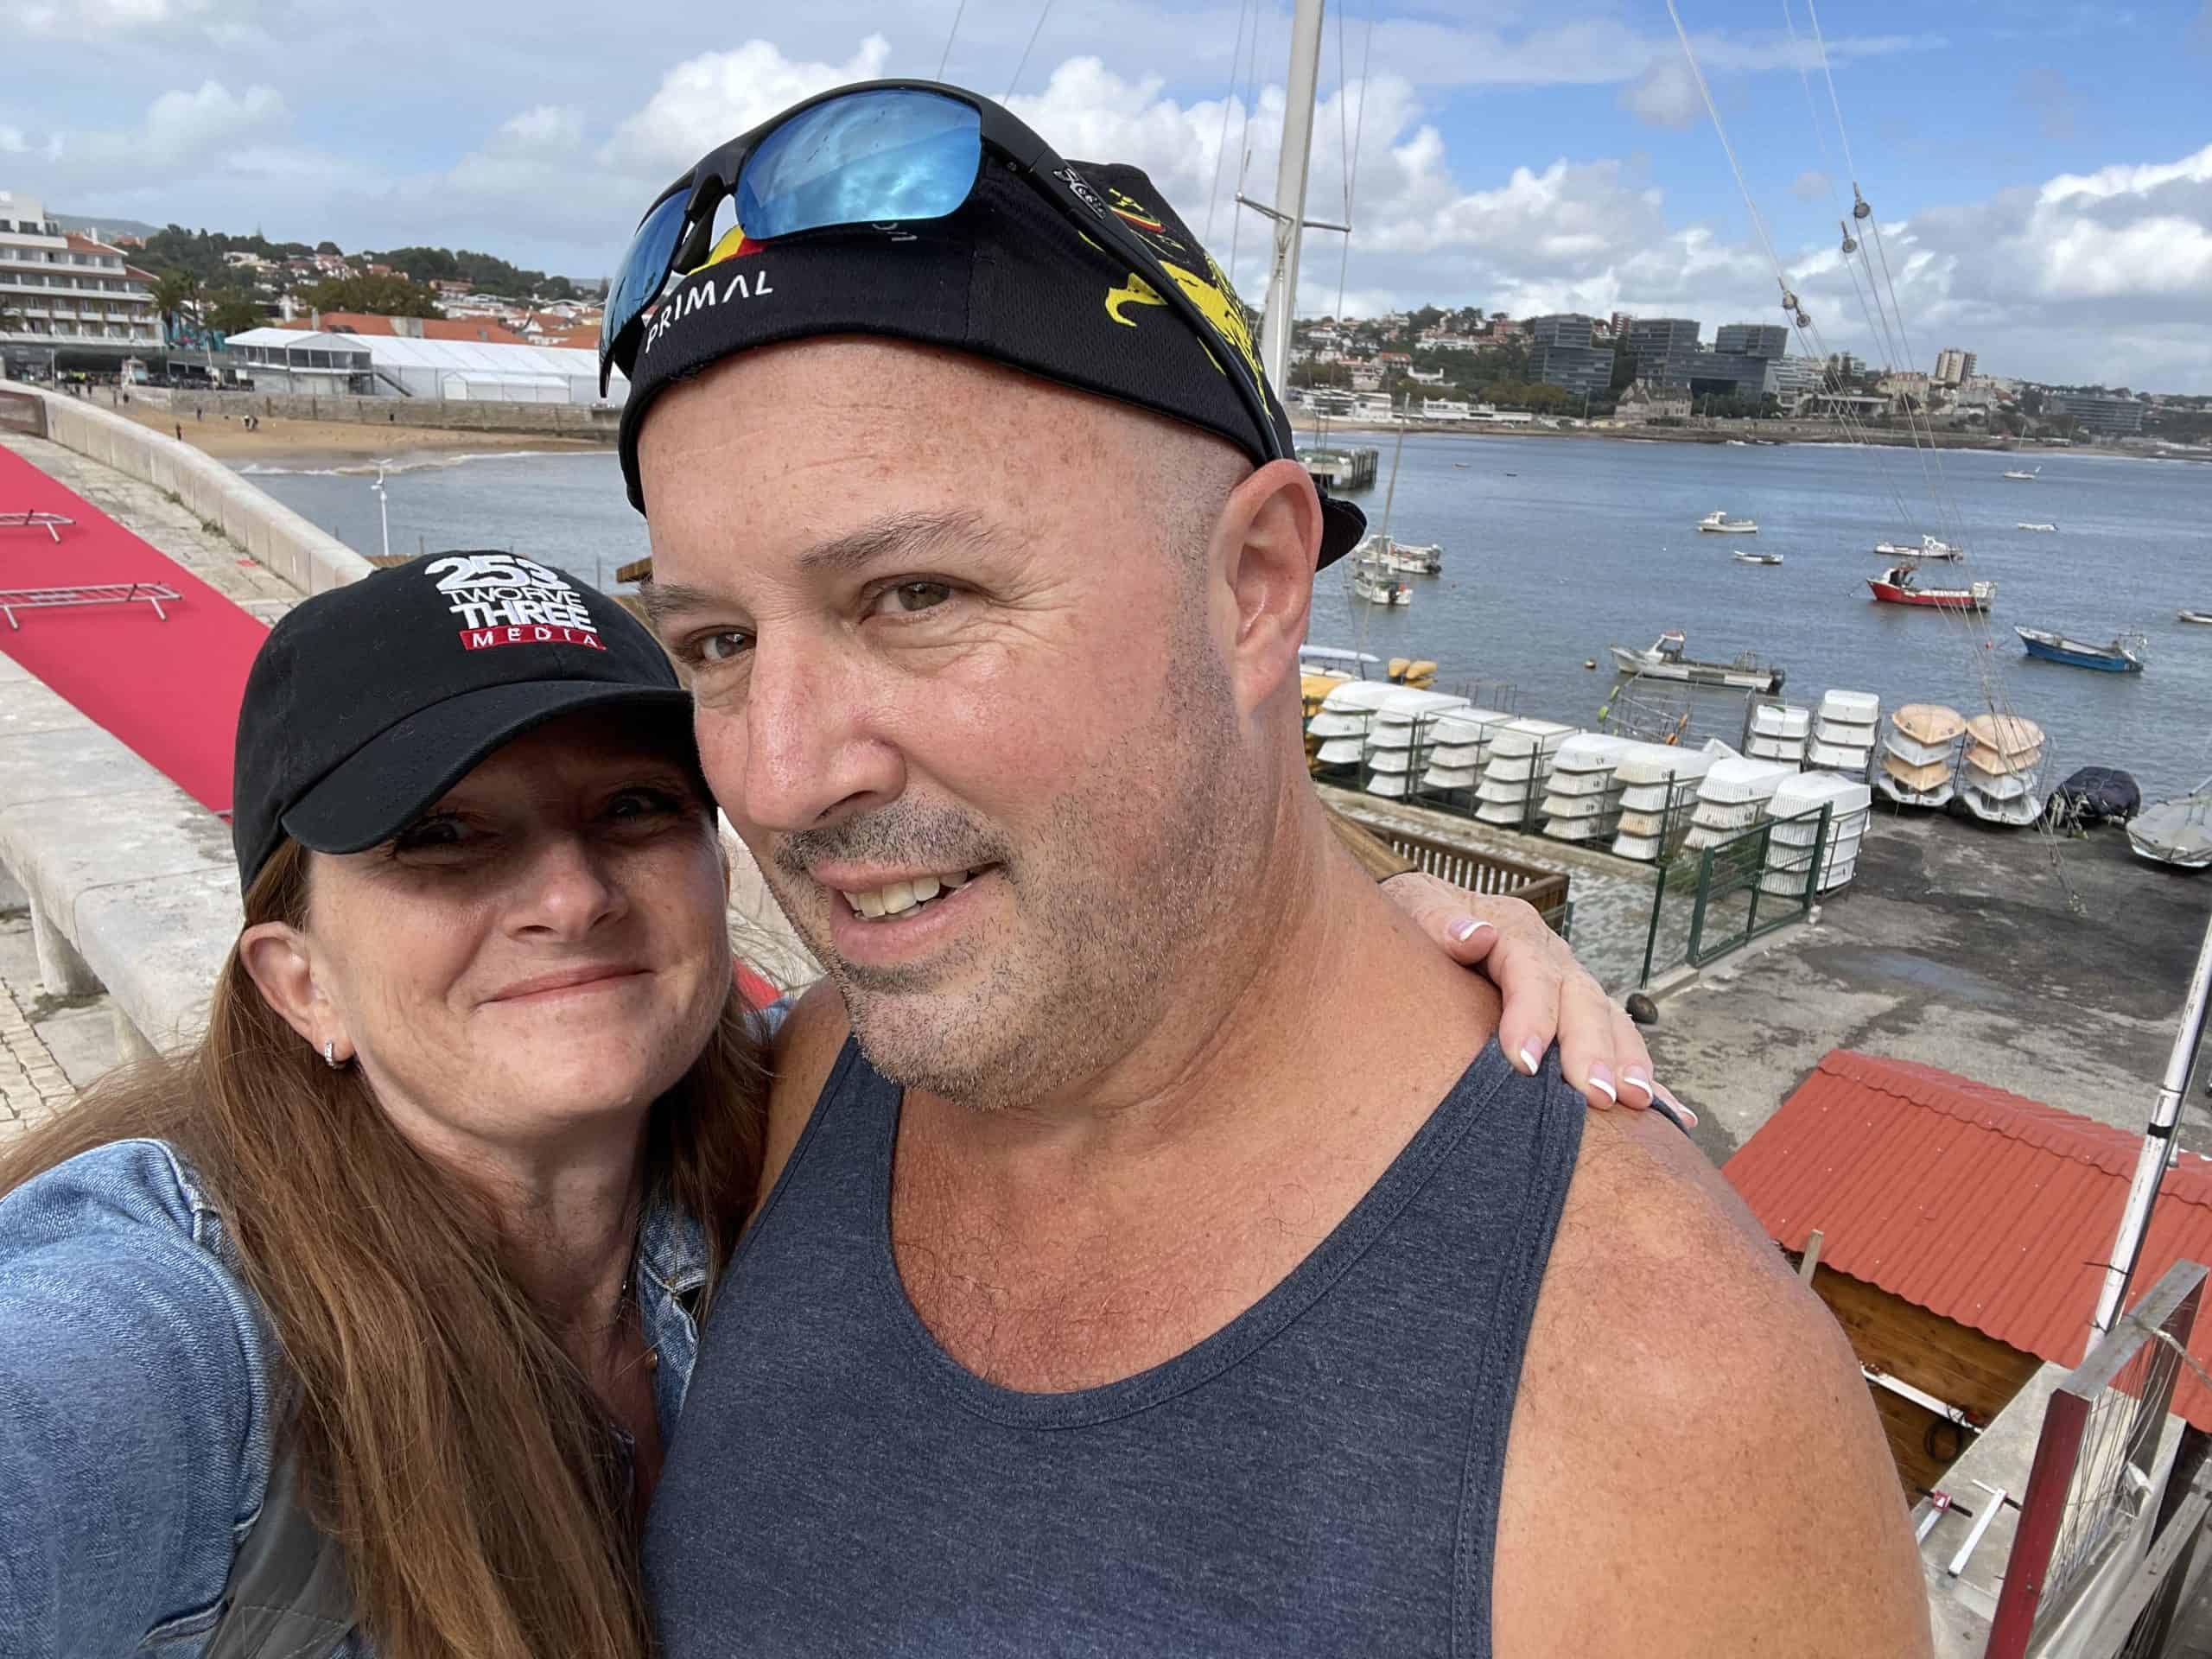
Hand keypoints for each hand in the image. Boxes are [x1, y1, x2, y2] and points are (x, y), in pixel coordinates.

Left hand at [1378, 872, 1691, 1126]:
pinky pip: (1618, 1046)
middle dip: (1592, 1049)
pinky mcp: (1577, 1017)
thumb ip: (1437, 920)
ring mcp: (1570, 986)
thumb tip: (1471, 935)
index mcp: (1514, 929)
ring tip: (1639, 1103)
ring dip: (1627, 1062)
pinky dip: (1645, 1078)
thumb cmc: (1411, 919)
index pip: (1530, 970)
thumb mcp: (1413, 905)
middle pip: (1581, 999)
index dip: (1532, 1015)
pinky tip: (1675, 1116)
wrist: (1424, 920)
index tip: (1524, 1063)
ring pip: (1608, 1021)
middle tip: (1599, 1096)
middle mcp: (1552, 957)